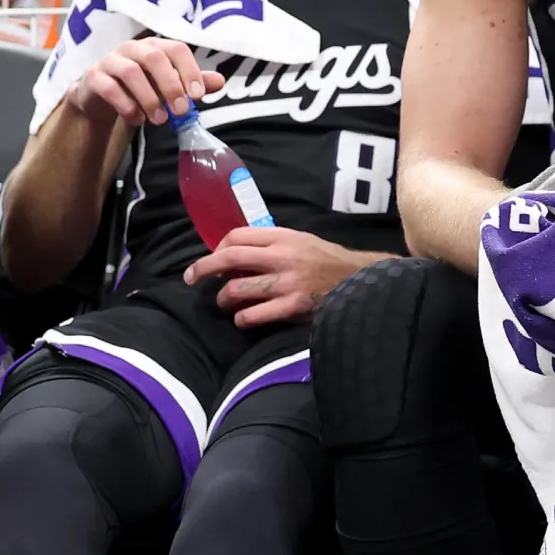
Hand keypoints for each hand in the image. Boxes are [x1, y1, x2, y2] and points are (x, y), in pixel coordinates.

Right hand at [67, 36, 224, 127]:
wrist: (102, 99)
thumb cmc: (142, 88)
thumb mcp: (168, 86)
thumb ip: (191, 83)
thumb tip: (220, 81)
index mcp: (155, 46)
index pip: (176, 49)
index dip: (189, 70)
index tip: (198, 96)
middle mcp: (132, 48)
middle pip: (154, 57)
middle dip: (171, 85)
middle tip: (181, 111)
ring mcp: (110, 60)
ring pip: (130, 72)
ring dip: (149, 98)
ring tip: (160, 120)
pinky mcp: (93, 77)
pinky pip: (109, 88)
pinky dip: (126, 106)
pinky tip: (138, 120)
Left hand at [183, 227, 369, 327]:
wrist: (362, 282)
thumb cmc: (330, 263)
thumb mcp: (305, 242)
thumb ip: (275, 244)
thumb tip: (237, 254)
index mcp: (286, 237)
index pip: (238, 236)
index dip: (218, 247)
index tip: (214, 259)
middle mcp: (284, 257)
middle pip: (229, 258)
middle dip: (203, 269)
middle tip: (191, 278)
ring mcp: (288, 283)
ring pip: (236, 290)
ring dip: (223, 299)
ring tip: (226, 303)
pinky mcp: (293, 307)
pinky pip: (253, 315)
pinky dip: (242, 319)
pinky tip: (244, 319)